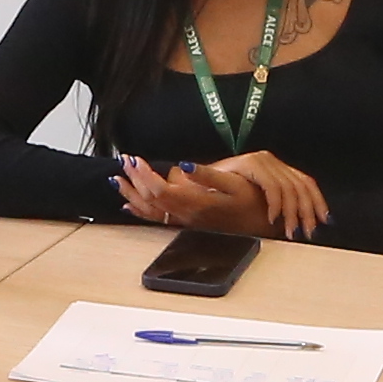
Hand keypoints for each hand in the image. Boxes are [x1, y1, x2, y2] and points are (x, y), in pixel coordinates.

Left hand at [117, 155, 263, 234]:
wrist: (264, 223)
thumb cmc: (252, 200)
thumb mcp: (234, 183)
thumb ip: (206, 175)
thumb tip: (183, 166)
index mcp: (196, 202)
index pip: (160, 189)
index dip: (144, 175)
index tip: (134, 159)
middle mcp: (187, 214)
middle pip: (151, 199)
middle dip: (134, 179)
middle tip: (123, 160)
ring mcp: (186, 220)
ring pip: (151, 210)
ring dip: (132, 194)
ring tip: (117, 180)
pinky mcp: (188, 222)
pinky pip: (158, 219)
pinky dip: (141, 211)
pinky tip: (130, 207)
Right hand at [224, 150, 327, 238]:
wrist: (195, 183)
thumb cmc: (225, 195)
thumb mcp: (256, 200)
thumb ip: (277, 205)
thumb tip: (301, 221)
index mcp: (277, 167)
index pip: (306, 182)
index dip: (318, 201)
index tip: (324, 220)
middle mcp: (272, 161)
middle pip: (302, 185)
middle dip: (308, 211)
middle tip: (307, 232)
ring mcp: (262, 161)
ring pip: (289, 188)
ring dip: (292, 212)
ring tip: (291, 230)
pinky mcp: (251, 165)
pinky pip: (272, 187)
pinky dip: (276, 204)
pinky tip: (273, 219)